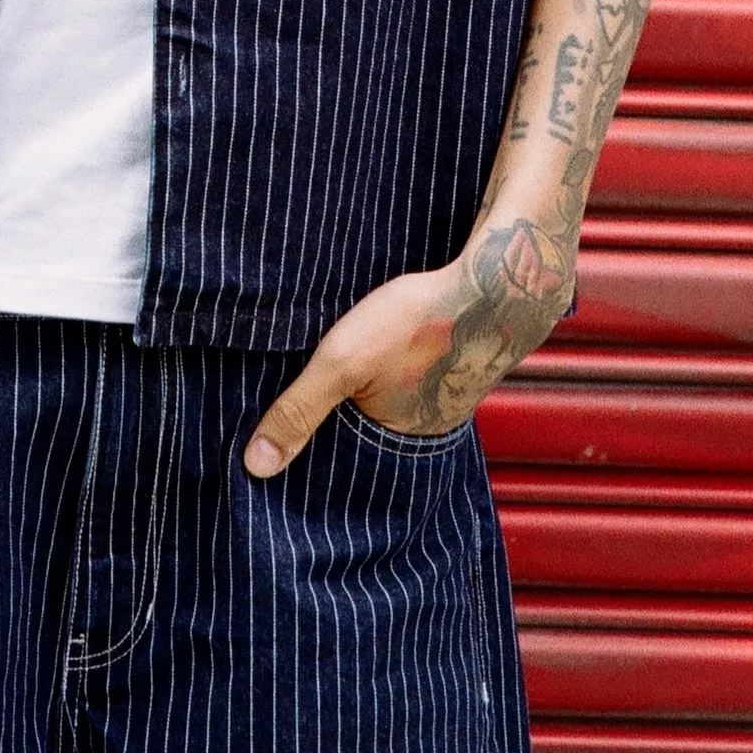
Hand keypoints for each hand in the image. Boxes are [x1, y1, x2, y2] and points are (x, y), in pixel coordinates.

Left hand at [242, 215, 574, 477]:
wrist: (498, 283)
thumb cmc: (417, 322)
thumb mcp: (342, 363)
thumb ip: (298, 411)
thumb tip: (254, 468)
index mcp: (396, 444)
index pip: (336, 462)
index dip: (304, 448)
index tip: (266, 438)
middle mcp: (420, 429)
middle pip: (357, 431)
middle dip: (326, 419)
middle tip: (286, 396)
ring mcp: (437, 395)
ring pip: (380, 400)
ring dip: (356, 388)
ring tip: (326, 366)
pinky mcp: (444, 363)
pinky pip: (402, 374)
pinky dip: (381, 366)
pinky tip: (370, 343)